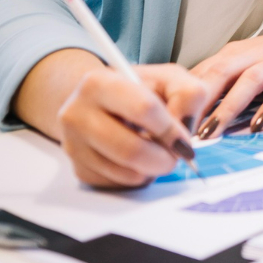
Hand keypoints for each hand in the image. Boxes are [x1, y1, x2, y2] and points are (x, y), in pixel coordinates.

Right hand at [51, 60, 210, 187]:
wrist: (102, 102)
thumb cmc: (140, 89)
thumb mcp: (169, 78)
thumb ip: (188, 96)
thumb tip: (183, 134)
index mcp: (100, 83)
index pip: (143, 109)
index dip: (171, 129)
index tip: (184, 140)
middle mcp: (77, 114)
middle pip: (130, 149)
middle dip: (164, 159)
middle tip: (176, 156)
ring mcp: (74, 145)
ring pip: (125, 172)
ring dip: (152, 170)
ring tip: (158, 153)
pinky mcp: (80, 170)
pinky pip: (118, 185)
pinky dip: (138, 177)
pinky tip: (139, 160)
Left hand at [190, 24, 262, 137]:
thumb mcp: (244, 62)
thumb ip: (219, 80)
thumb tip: (186, 106)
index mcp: (232, 55)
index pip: (201, 73)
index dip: (181, 96)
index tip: (164, 121)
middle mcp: (250, 56)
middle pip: (218, 74)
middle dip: (197, 102)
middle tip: (179, 129)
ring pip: (246, 83)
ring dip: (226, 108)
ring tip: (210, 133)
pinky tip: (257, 126)